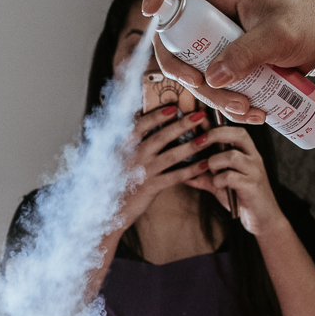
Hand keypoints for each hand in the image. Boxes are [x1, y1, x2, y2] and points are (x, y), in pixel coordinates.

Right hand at [119, 106, 211, 227]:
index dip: (157, 115)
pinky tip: (204, 164)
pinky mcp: (150, 188)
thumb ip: (130, 139)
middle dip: (182, 125)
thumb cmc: (115, 180)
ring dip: (191, 146)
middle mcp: (133, 157)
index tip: (173, 107)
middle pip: (160, 137)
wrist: (107, 208)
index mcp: (124, 146)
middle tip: (200, 115)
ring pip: (170, 156)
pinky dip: (190, 170)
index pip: (141, 125)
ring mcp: (142, 172)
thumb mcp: (116, 156)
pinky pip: (174, 177)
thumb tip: (141, 116)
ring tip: (207, 138)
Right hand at [142, 0, 314, 123]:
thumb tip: (215, 77)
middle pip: (175, 41)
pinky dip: (229, 107)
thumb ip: (248, 52)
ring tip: (248, 110)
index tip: (149, 10)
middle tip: (205, 87)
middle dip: (185, 71)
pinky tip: (255, 114)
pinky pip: (216, 90)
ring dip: (214, 98)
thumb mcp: (279, 36)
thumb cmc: (308, 26)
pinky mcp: (230, 69)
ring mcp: (219, 46)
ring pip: (195, 74)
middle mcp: (213, 19)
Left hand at [184, 126, 284, 235]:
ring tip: (211, 172)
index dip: (214, 123)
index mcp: (246, 152)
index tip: (196, 121)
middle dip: (215, 134)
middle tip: (198, 141)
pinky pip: (231, 177)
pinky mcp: (253, 186)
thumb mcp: (219, 184)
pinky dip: (219, 180)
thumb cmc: (240, 198)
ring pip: (232, 156)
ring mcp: (254, 171)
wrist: (262, 219)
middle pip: (237, 134)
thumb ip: (203, 176)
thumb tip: (181, 172)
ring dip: (215, 162)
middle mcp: (253, 157)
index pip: (232, 129)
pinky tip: (218, 185)